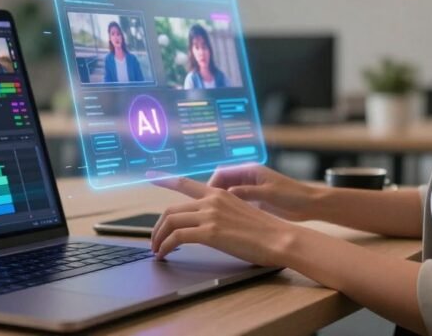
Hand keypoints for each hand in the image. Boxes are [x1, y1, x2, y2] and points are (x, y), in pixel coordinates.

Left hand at [150, 176, 295, 265]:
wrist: (281, 238)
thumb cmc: (266, 232)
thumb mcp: (241, 212)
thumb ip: (222, 213)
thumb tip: (211, 223)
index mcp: (219, 194)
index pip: (186, 183)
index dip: (165, 180)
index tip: (150, 177)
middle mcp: (212, 200)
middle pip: (172, 209)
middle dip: (158, 226)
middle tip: (153, 239)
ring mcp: (210, 215)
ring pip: (170, 222)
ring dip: (158, 237)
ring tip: (156, 250)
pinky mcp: (210, 232)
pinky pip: (177, 237)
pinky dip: (165, 246)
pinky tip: (164, 254)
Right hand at [207, 164, 319, 221]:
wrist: (310, 205)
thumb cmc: (292, 195)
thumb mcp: (268, 194)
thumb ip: (248, 192)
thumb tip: (226, 193)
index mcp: (250, 170)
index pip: (222, 172)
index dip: (212, 183)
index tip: (206, 198)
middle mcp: (248, 178)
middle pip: (222, 182)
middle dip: (213, 193)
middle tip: (206, 209)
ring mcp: (251, 189)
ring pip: (228, 193)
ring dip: (220, 202)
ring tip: (213, 216)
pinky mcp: (255, 200)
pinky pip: (236, 202)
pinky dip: (229, 208)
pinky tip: (225, 219)